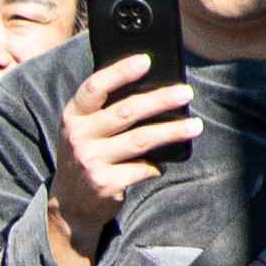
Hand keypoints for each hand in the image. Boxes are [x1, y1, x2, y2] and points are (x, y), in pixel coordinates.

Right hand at [41, 50, 201, 265]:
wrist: (70, 204)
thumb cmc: (86, 155)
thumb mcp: (84, 130)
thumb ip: (105, 111)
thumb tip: (154, 91)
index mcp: (73, 115)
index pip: (95, 87)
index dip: (120, 72)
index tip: (146, 60)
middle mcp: (78, 136)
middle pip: (126, 112)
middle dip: (160, 100)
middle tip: (186, 93)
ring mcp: (91, 161)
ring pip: (140, 140)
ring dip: (172, 131)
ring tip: (195, 126)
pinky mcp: (105, 183)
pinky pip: (142, 169)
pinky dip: (157, 166)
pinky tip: (163, 164)